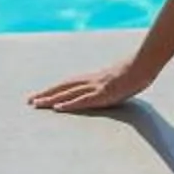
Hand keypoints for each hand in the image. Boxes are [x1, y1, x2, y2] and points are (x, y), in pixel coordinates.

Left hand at [29, 58, 152, 114]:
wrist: (144, 65)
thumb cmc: (136, 71)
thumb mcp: (120, 79)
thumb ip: (111, 84)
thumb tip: (111, 89)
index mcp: (94, 77)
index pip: (69, 83)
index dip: (55, 89)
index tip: (41, 94)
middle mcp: (91, 81)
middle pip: (63, 87)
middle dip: (46, 94)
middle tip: (30, 101)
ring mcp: (96, 87)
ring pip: (68, 93)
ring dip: (51, 99)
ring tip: (36, 104)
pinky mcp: (103, 94)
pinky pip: (83, 100)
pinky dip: (69, 104)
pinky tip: (57, 108)